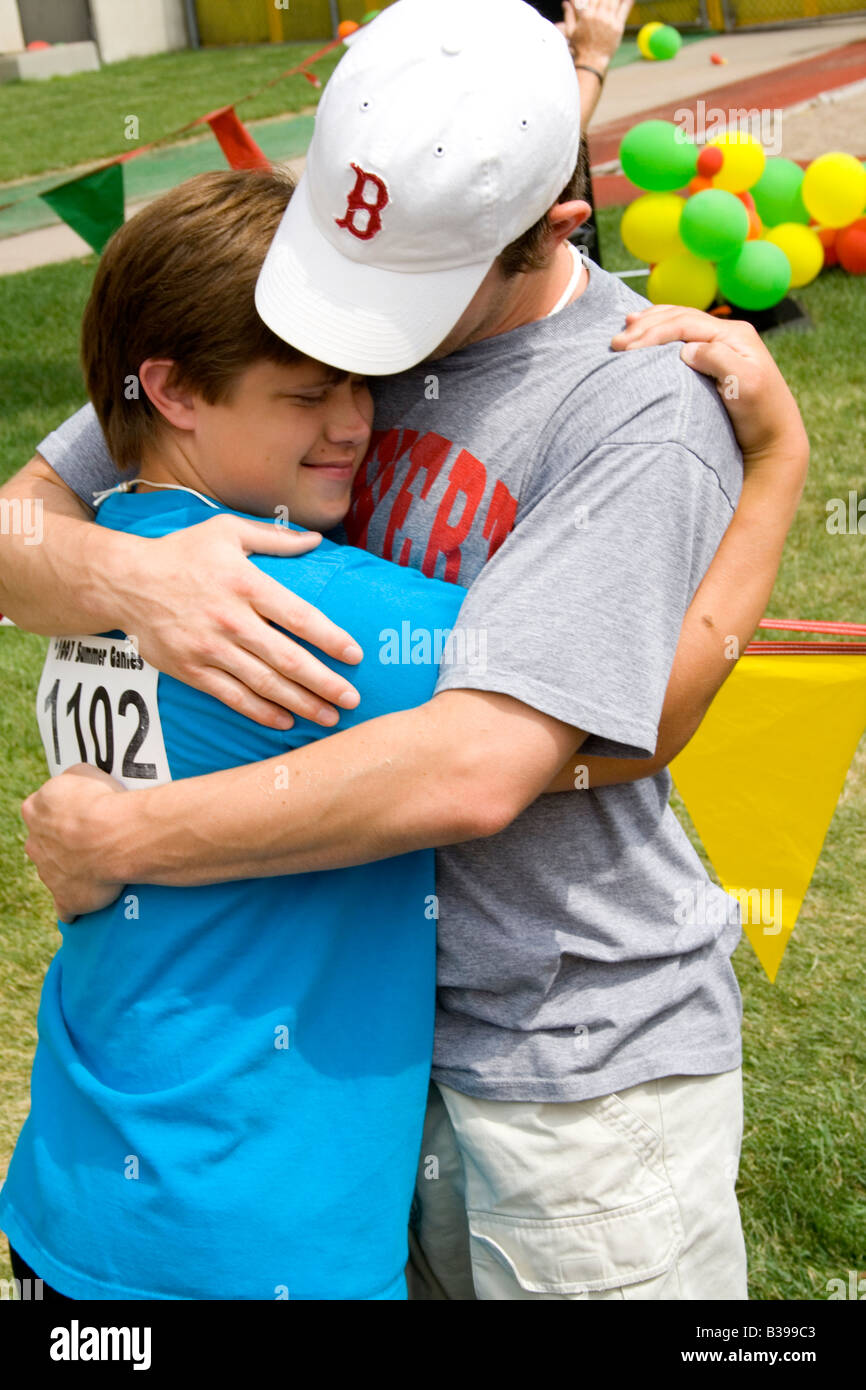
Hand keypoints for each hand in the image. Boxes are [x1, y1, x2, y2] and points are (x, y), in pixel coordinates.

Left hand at [22, 764, 126, 922]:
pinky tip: (91, 901)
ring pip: (57, 872)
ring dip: (75, 869)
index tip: (82, 811)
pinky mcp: (66, 898)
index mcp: (34, 811)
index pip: (41, 810)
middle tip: (96, 837)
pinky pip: (67, 907)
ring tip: (106, 863)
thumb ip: (71, 781)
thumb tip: (74, 787)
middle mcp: (35, 844)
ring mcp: (48, 874)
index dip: (63, 811)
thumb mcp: (82, 772)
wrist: (113, 836)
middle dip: (66, 842)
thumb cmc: (100, 801)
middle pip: (46, 843)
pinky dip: (77, 905)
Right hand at [119, 514, 363, 730]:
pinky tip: (285, 721)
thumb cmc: (182, 553)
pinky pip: (232, 697)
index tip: (355, 655)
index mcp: (245, 583)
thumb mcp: (227, 531)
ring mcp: (209, 648)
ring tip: (328, 717)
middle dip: (324, 682)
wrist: (127, 581)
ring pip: (263, 684)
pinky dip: (261, 712)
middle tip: (351, 699)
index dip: (330, 638)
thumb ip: (275, 538)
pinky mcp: (191, 669)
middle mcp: (230, 619)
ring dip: (300, 704)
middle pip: (286, 659)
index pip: (298, 616)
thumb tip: (316, 541)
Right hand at [556, 0, 631, 70]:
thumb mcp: (571, 31)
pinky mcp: (618, 26)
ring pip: (614, 0)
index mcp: (586, 15)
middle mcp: (598, 16)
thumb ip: (569, 14)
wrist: (591, 61)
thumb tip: (565, 2)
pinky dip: (628, 1)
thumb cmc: (580, 47)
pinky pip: (624, 9)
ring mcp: (609, 21)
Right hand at [610, 306, 809, 481]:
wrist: (773, 437)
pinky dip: (660, 333)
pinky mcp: (715, 359)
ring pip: (679, 322)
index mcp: (734, 335)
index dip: (652, 332)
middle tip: (616, 341)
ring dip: (650, 324)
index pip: (684, 323)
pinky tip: (646, 334)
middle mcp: (728, 334)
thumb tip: (687, 348)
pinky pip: (682, 336)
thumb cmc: (760, 415)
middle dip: (644, 326)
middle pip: (679, 317)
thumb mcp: (744, 385)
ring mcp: (722, 344)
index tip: (626, 347)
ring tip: (625, 327)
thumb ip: (718, 360)